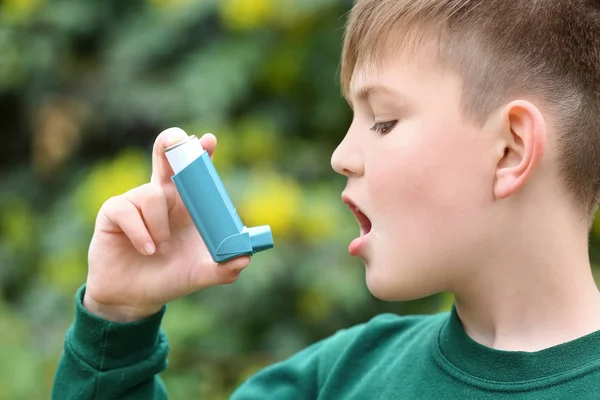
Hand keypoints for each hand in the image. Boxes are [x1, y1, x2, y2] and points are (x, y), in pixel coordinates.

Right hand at [83, 128, 250, 321]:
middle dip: (171, 143)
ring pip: (152, 194)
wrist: (134, 298)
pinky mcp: (114, 211)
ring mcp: (137, 201)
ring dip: (160, 225)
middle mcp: (163, 196)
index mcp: (187, 205)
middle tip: (177, 140)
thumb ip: (222, 269)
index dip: (202, 154)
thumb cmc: (169, 278)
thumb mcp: (199, 275)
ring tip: (160, 249)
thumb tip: (244, 258)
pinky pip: (128, 210)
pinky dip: (140, 231)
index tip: (210, 141)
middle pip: (166, 157)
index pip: (197, 173)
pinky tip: (146, 249)